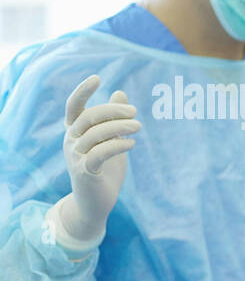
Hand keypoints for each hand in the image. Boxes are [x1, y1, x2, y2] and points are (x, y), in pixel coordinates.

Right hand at [60, 76, 140, 241]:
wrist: (95, 202)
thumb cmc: (104, 169)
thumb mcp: (110, 140)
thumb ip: (113, 119)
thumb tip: (120, 93)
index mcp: (75, 132)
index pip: (74, 107)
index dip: (82, 91)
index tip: (97, 78)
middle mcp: (71, 141)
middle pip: (88, 117)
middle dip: (112, 111)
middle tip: (135, 112)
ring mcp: (76, 157)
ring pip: (95, 134)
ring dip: (120, 127)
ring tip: (139, 127)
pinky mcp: (85, 172)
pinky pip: (100, 153)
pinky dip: (117, 145)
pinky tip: (131, 144)